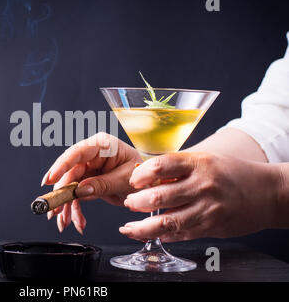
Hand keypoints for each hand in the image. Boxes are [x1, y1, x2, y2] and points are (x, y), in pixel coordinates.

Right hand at [42, 132, 140, 233]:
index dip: (61, 166)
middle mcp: (92, 154)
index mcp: (103, 145)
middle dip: (62, 194)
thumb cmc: (144, 176)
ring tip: (64, 221)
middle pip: (69, 173)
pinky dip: (75, 210)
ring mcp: (89, 168)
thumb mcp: (126, 180)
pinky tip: (77, 221)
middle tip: (55, 210)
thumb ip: (103, 184)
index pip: (77, 153)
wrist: (151, 187)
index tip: (50, 180)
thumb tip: (81, 190)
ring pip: (70, 187)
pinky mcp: (88, 181)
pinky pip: (76, 195)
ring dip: (66, 206)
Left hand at [121, 152, 282, 241]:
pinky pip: (181, 234)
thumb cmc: (232, 173)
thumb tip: (144, 172)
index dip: (141, 174)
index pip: (161, 166)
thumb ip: (177, 166)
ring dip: (142, 227)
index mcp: (198, 163)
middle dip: (137, 202)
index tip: (133, 180)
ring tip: (129, 227)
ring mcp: (207, 208)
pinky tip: (153, 234)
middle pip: (159, 196)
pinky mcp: (211, 227)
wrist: (266, 192)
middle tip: (129, 203)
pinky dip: (163, 235)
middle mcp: (202, 185)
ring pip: (167, 221)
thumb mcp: (205, 159)